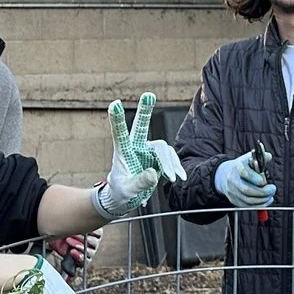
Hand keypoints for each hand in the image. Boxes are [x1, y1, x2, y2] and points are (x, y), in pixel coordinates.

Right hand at [44, 230, 98, 273]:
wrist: (65, 227)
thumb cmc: (62, 241)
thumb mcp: (61, 250)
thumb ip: (65, 264)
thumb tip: (67, 278)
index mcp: (83, 258)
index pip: (84, 262)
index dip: (79, 258)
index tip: (71, 252)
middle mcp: (90, 251)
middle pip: (90, 252)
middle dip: (79, 247)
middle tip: (69, 241)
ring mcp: (96, 242)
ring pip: (93, 242)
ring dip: (82, 238)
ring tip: (72, 233)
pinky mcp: (99, 233)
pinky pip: (97, 233)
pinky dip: (90, 231)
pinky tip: (82, 227)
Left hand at [92, 94, 185, 218]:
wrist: (125, 199)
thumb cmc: (120, 194)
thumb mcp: (127, 191)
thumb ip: (140, 182)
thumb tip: (155, 173)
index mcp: (122, 153)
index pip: (119, 134)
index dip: (117, 119)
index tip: (115, 104)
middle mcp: (135, 147)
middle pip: (141, 127)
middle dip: (145, 111)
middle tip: (148, 95)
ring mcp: (148, 151)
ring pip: (163, 149)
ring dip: (170, 163)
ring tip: (172, 179)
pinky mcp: (158, 159)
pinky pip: (171, 158)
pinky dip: (176, 167)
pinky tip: (178, 178)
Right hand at [215, 149, 276, 209]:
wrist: (224, 175)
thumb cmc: (241, 167)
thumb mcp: (249, 159)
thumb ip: (261, 157)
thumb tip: (268, 156)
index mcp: (237, 167)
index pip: (244, 173)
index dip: (255, 178)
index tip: (264, 181)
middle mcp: (233, 180)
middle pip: (247, 190)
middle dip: (263, 192)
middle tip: (272, 189)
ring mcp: (233, 192)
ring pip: (248, 200)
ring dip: (263, 199)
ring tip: (270, 195)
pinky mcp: (234, 201)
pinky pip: (248, 206)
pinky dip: (259, 205)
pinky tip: (266, 200)